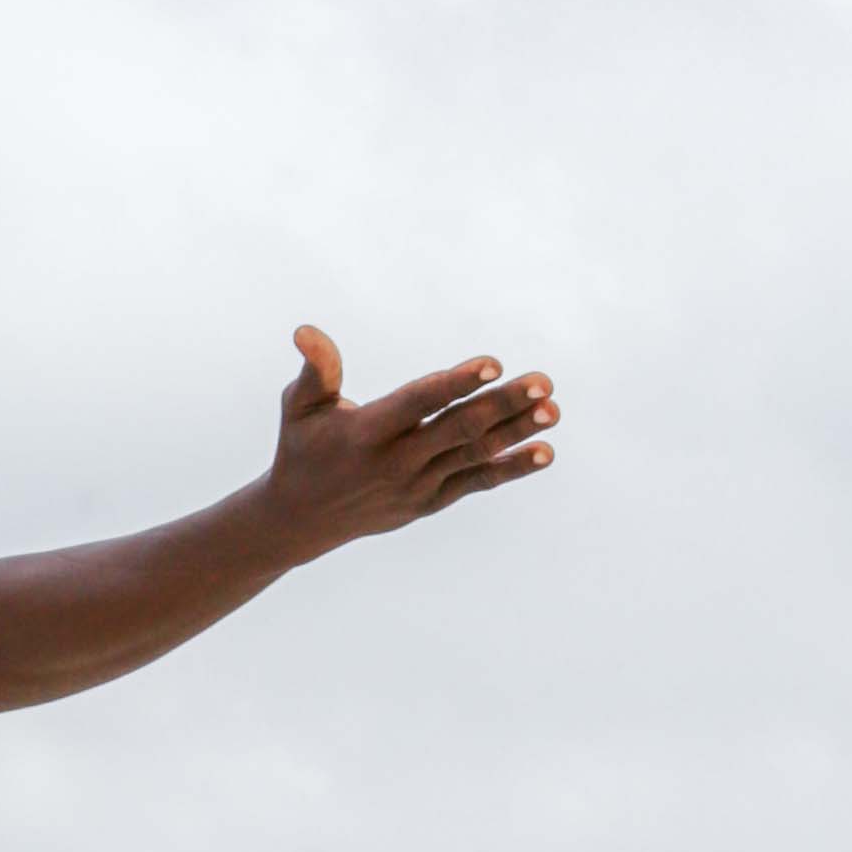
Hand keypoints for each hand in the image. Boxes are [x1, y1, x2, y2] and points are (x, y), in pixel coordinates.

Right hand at [261, 330, 556, 564]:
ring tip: (552, 409)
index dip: (457, 382)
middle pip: (459, 428)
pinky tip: (545, 452)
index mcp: (368, 431)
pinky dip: (512, 468)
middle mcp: (397, 460)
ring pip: (475, 454)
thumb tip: (306, 330)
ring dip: (516, 432)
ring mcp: (418, 485)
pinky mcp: (431, 501)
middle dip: (504, 404)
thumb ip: (316, 369)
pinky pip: (477, 482)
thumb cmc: (302, 449)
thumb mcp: (299, 408)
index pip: (420, 403)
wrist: (301, 520)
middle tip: (543, 382)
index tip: (493, 363)